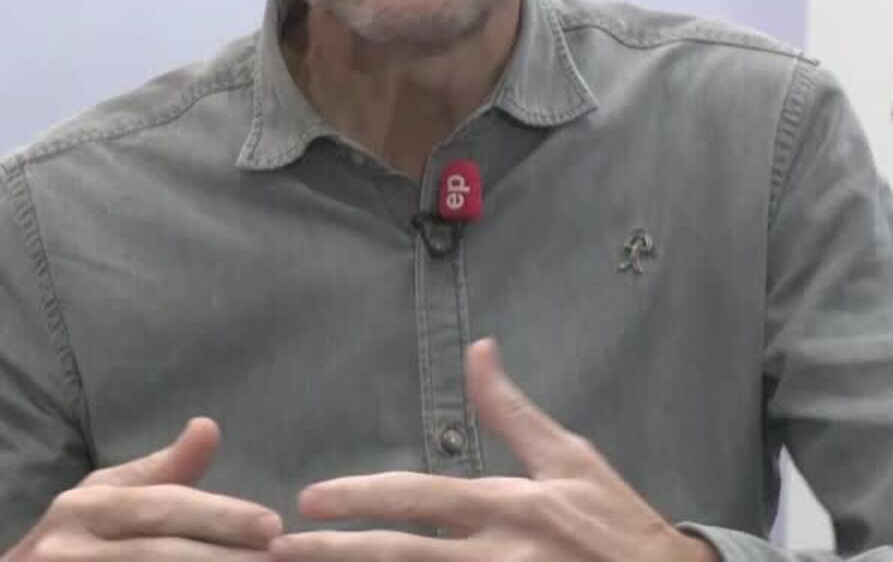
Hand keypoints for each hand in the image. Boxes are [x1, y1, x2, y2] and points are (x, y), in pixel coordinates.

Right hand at [4, 417, 282, 559]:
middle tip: (277, 559)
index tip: (273, 526)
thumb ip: (161, 472)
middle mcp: (69, 549)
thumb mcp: (104, 498)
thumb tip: (208, 427)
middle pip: (160, 555)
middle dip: (224, 559)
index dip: (221, 517)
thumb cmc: (70, 542)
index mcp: (84, 508)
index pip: (163, 508)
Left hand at [270, 338, 716, 560]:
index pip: (421, 499)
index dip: (362, 497)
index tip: (311, 499)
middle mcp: (498, 557)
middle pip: (401, 557)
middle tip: (277, 550)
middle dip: (336, 554)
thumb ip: (513, 412)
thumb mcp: (570, 459)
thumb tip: (479, 351)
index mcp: (510, 508)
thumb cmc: (615, 523)